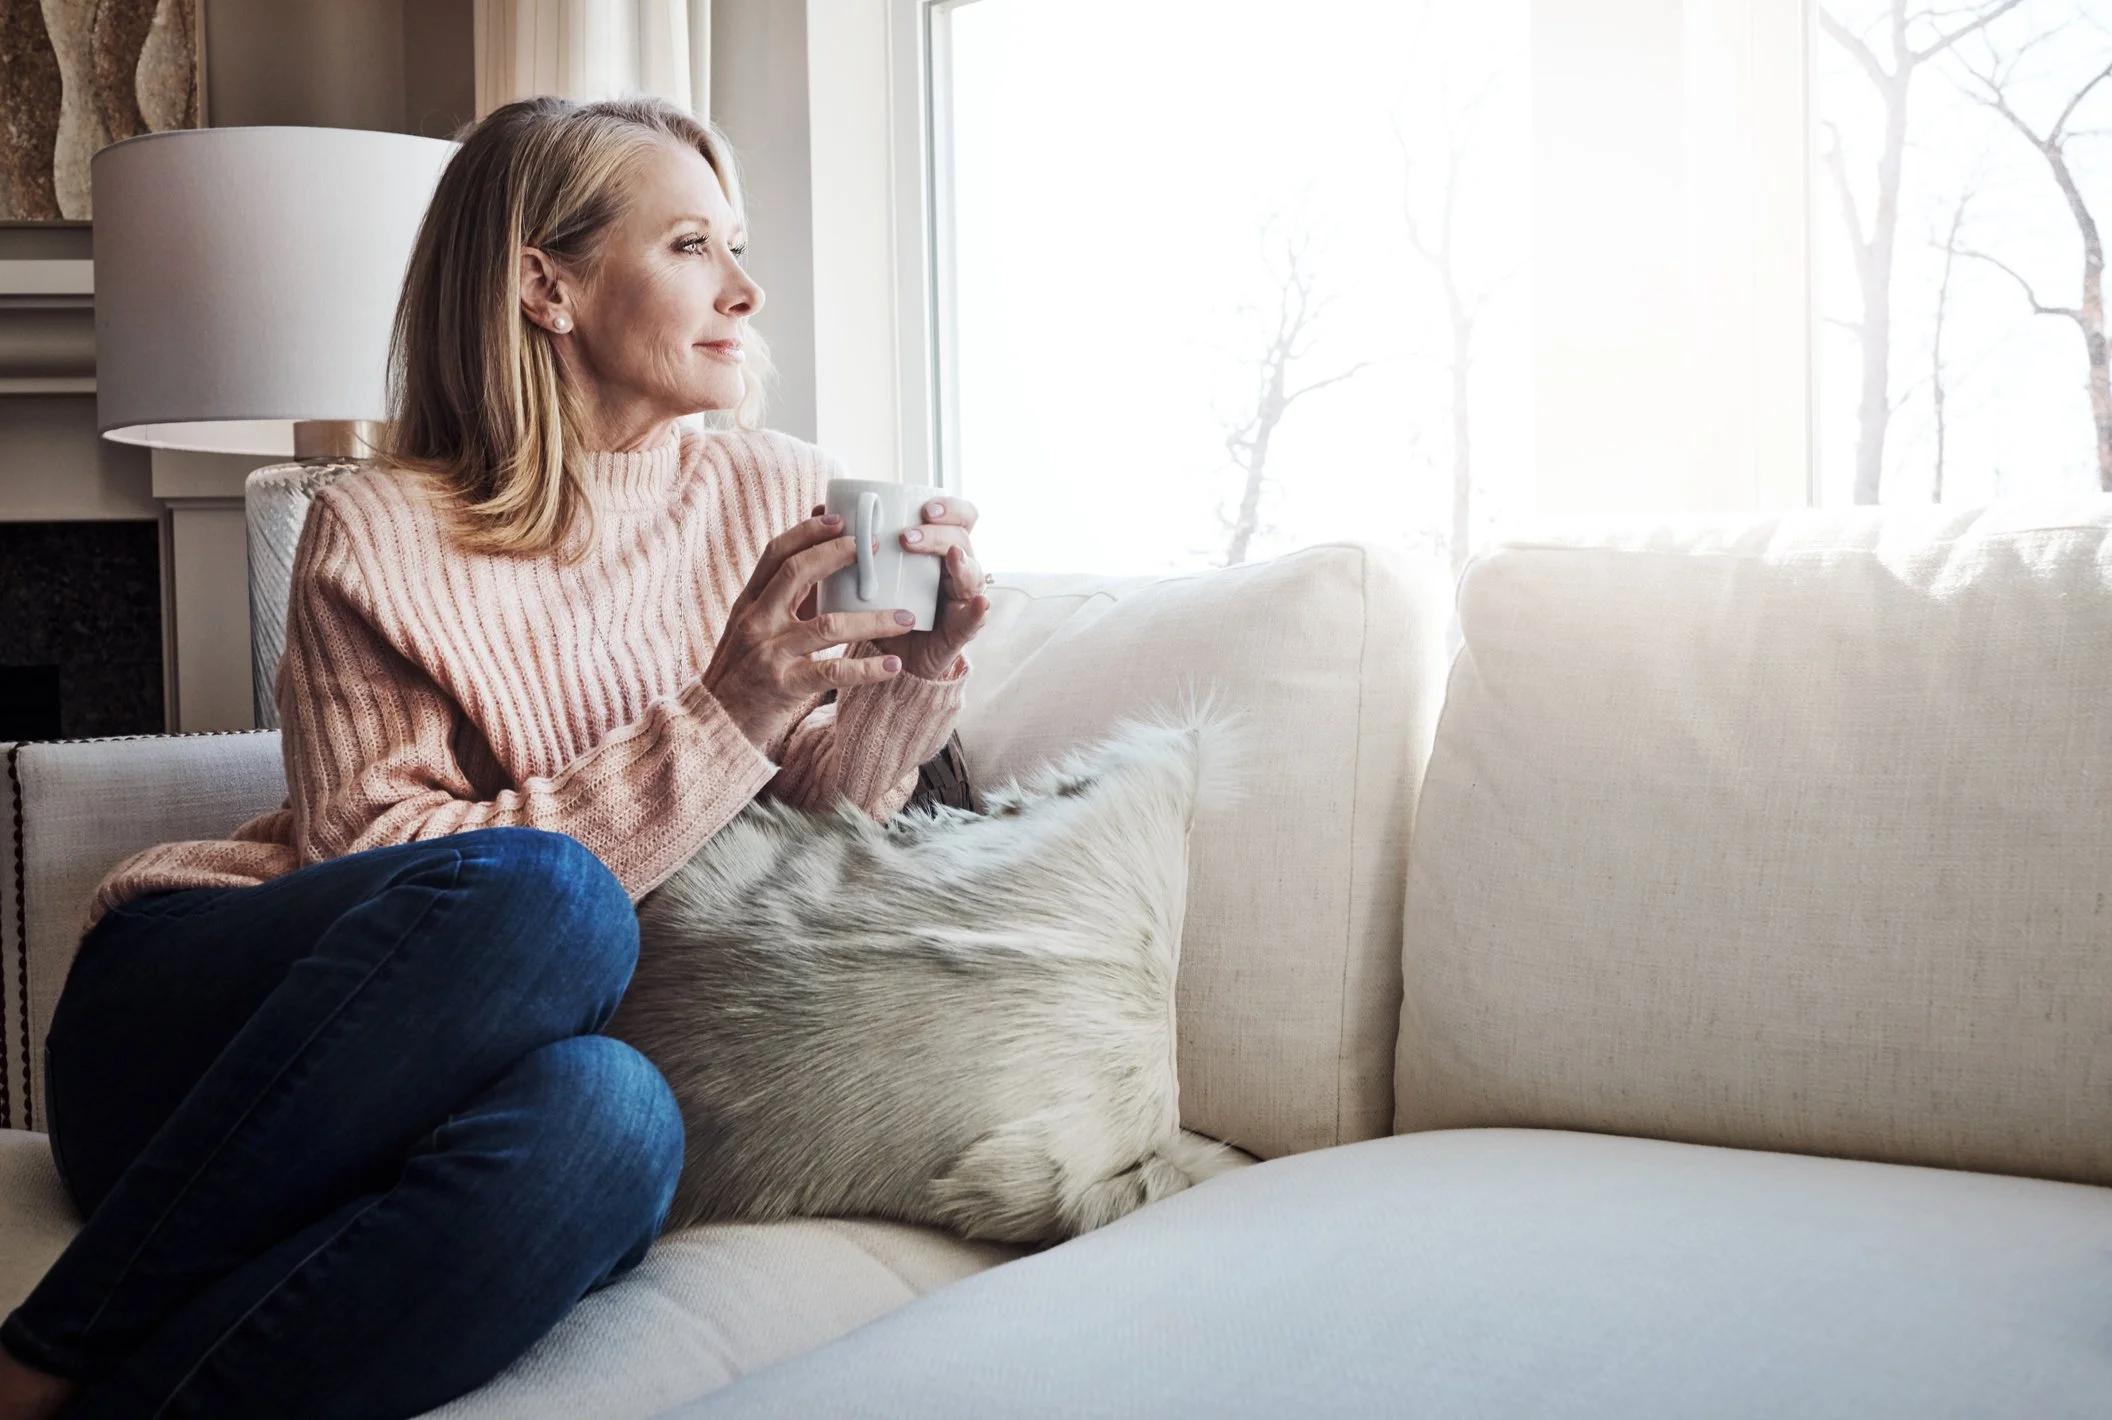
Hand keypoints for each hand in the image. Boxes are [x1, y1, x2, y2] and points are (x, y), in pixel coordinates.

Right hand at [703, 512, 920, 751]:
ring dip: (872, 619)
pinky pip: (832, 672)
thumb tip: (821, 559)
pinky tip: (893, 665)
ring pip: (826, 625)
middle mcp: (755, 621)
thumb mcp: (755, 628)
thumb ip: (784, 598)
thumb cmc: (743, 672)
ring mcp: (768, 653)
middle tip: (876, 548)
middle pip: (796, 573)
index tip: (840, 517)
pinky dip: (866, 669)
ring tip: (907, 617)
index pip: (775, 553)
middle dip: (839, 555)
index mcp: (750, 602)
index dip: (808, 532)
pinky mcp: (783, 686)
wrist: (716, 724)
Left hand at [807, 495, 989, 679]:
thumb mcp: (867, 575)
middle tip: (908, 537)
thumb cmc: (881, 611)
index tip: (924, 507)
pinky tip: (979, 603)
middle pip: (962, 538)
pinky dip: (979, 610)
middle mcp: (956, 569)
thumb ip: (850, 545)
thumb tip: (820, 510)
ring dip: (960, 562)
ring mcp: (962, 599)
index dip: (949, 507)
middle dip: (940, 533)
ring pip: (972, 572)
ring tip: (949, 557)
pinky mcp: (961, 630)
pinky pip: (975, 619)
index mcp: (938, 551)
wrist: (890, 661)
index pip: (957, 517)